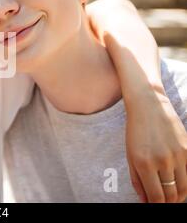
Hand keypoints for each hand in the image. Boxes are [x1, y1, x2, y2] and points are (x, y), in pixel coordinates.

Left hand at [126, 88, 186, 202]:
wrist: (149, 106)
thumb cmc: (135, 131)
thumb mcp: (130, 155)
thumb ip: (137, 180)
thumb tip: (145, 200)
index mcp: (144, 163)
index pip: (156, 197)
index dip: (155, 205)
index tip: (153, 205)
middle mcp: (162, 161)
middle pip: (171, 195)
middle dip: (167, 203)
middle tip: (163, 203)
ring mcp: (177, 155)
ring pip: (183, 188)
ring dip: (178, 197)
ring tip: (172, 198)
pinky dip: (185, 183)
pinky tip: (178, 184)